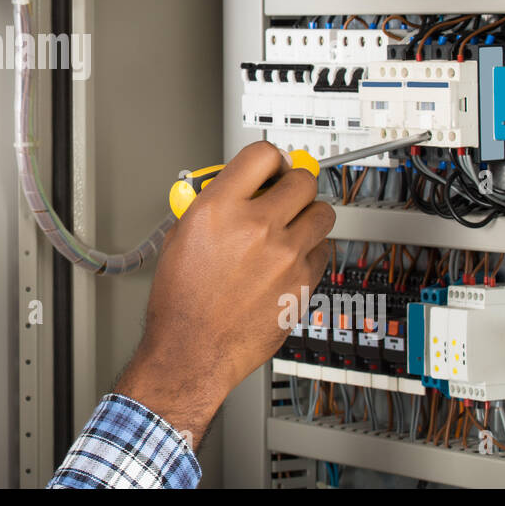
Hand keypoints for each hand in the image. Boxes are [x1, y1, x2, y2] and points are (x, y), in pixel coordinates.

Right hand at [113, 141, 333, 443]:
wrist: (192, 351)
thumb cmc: (180, 304)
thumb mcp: (179, 239)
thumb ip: (209, 206)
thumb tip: (232, 191)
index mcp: (219, 209)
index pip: (261, 154)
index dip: (268, 158)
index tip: (271, 166)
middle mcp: (256, 226)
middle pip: (301, 178)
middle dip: (293, 184)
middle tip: (286, 194)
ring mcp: (284, 255)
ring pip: (323, 213)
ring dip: (309, 215)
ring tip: (294, 226)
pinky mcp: (303, 282)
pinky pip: (326, 250)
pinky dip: (314, 250)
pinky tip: (293, 258)